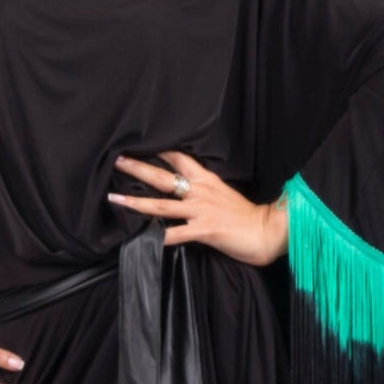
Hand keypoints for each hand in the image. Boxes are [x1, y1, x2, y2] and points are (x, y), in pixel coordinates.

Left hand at [108, 149, 287, 267]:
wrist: (267, 231)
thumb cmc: (245, 216)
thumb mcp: (223, 194)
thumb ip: (203, 189)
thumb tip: (184, 187)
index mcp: (206, 180)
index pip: (178, 158)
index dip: (157, 150)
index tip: (136, 144)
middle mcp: (200, 191)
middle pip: (164, 176)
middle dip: (138, 167)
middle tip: (116, 159)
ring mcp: (201, 210)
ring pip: (162, 204)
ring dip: (136, 201)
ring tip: (115, 197)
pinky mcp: (205, 230)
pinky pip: (175, 234)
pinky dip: (157, 237)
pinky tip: (140, 238)